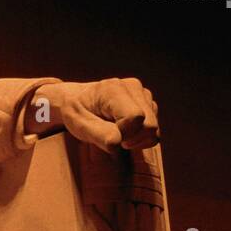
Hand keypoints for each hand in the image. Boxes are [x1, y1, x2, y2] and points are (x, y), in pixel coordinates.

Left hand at [31, 78, 159, 152]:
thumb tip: (117, 143)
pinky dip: (139, 135)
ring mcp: (143, 93)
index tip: (106, 136)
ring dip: (135, 138)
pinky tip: (123, 129)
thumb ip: (98, 134)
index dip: (124, 135)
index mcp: (113, 89)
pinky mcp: (148, 102)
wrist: (78, 99)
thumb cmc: (76, 112)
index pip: (135, 118)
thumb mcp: (78, 124)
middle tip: (111, 137)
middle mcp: (133, 86)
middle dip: (132, 139)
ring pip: (153, 130)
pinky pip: (153, 130)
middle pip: (150, 126)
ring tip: (115, 131)